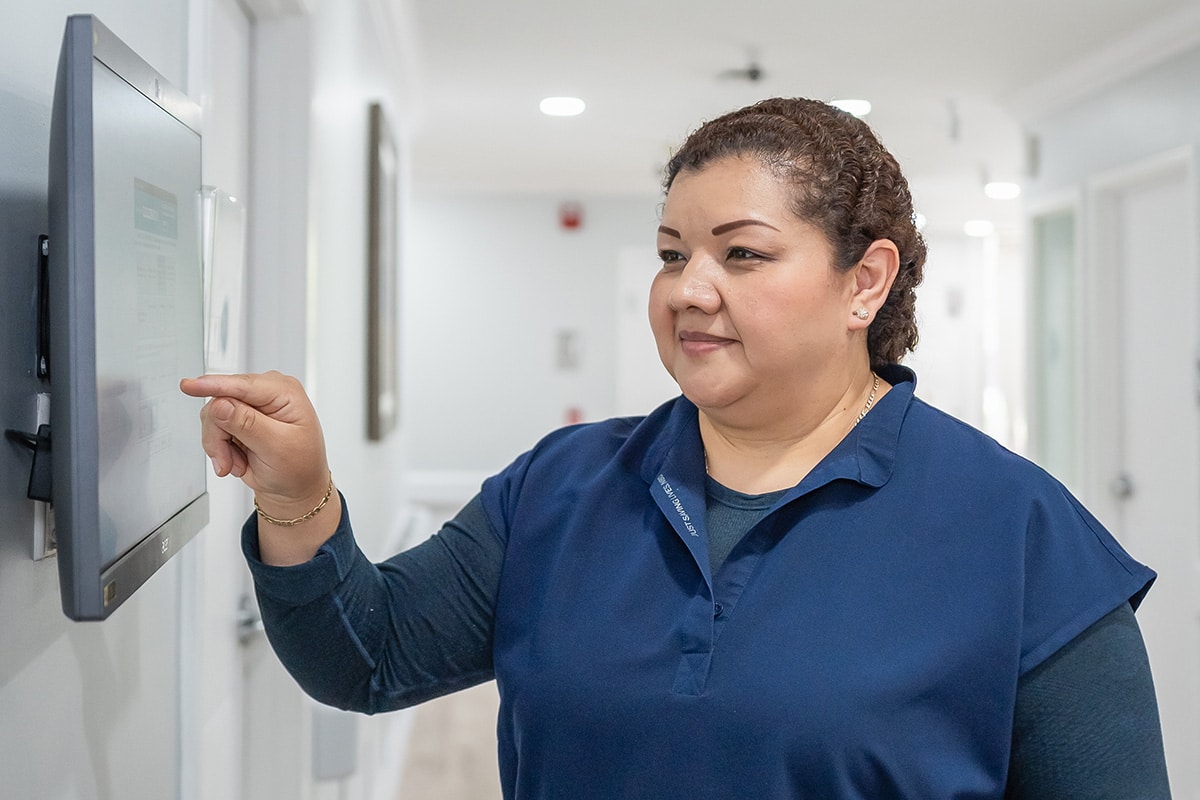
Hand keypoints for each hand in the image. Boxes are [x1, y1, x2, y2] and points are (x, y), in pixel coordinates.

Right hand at [179, 371, 330, 514]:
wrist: (294, 488)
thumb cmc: (298, 468)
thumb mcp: (278, 447)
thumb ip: (248, 424)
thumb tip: (221, 405)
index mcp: (284, 392)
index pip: (243, 385)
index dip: (214, 385)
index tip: (189, 386)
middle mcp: (266, 393)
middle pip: (221, 401)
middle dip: (220, 435)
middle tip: (229, 461)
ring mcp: (250, 405)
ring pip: (212, 416)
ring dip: (219, 446)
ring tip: (237, 463)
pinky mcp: (236, 418)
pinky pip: (212, 427)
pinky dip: (220, 449)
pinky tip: (237, 460)